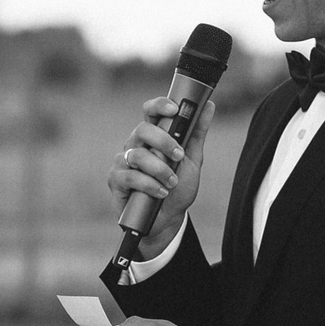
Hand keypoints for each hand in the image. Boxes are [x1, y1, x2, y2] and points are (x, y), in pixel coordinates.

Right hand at [105, 97, 213, 260]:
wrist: (168, 220)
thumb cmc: (177, 188)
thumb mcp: (192, 160)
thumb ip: (197, 133)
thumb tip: (208, 105)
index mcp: (152, 136)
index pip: (150, 112)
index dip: (159, 105)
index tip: (174, 109)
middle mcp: (135, 145)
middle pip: (143, 129)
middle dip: (164, 141)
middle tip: (179, 156)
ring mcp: (123, 161)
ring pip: (138, 154)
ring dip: (160, 169)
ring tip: (172, 182)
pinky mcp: (116, 180)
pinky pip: (130, 176)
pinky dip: (148, 184)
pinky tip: (160, 192)